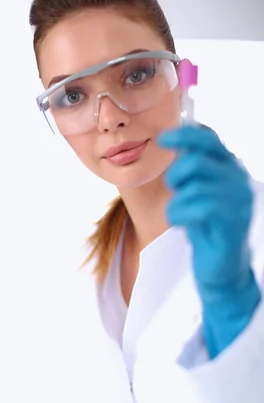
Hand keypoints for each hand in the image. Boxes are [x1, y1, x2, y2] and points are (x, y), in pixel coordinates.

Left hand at [158, 124, 260, 356]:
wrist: (221, 268)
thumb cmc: (205, 228)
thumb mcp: (196, 193)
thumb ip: (191, 170)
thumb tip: (175, 141)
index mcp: (230, 167)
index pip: (208, 138)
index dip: (184, 134)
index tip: (162, 139)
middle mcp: (238, 178)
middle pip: (195, 160)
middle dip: (175, 177)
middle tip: (176, 193)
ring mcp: (238, 199)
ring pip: (191, 187)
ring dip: (176, 205)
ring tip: (183, 218)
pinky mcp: (232, 220)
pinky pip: (195, 208)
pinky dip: (180, 217)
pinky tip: (185, 227)